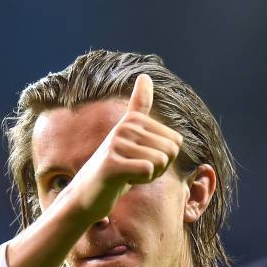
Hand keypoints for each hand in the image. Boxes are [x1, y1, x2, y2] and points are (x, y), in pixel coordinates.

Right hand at [70, 74, 182, 222]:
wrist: (90, 191)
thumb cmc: (116, 165)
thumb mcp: (131, 135)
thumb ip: (138, 107)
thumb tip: (144, 75)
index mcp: (134, 120)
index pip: (176, 142)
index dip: (164, 159)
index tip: (142, 159)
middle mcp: (125, 127)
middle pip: (170, 152)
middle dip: (158, 168)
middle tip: (135, 170)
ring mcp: (116, 144)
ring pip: (159, 162)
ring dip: (148, 176)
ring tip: (128, 175)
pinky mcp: (111, 164)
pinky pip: (147, 170)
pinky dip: (140, 181)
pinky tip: (124, 181)